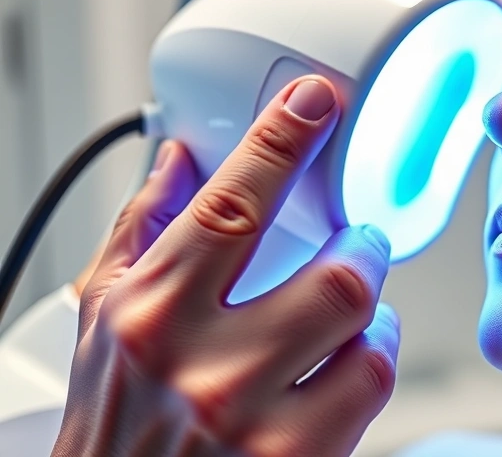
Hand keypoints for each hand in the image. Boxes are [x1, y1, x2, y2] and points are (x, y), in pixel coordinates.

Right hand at [54, 76, 398, 455]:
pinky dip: (375, 359)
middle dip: (362, 247)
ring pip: (367, 333)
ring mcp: (254, 422)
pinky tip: (353, 358)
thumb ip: (142, 230)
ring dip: (376, 310)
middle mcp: (202, 367)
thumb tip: (178, 157)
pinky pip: (372, 388)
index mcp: (150, 314)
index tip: (314, 103)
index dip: (281, 143)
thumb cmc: (113, 420)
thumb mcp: (102, 319)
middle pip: (335, 277)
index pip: (231, 206)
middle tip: (359, 240)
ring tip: (357, 308)